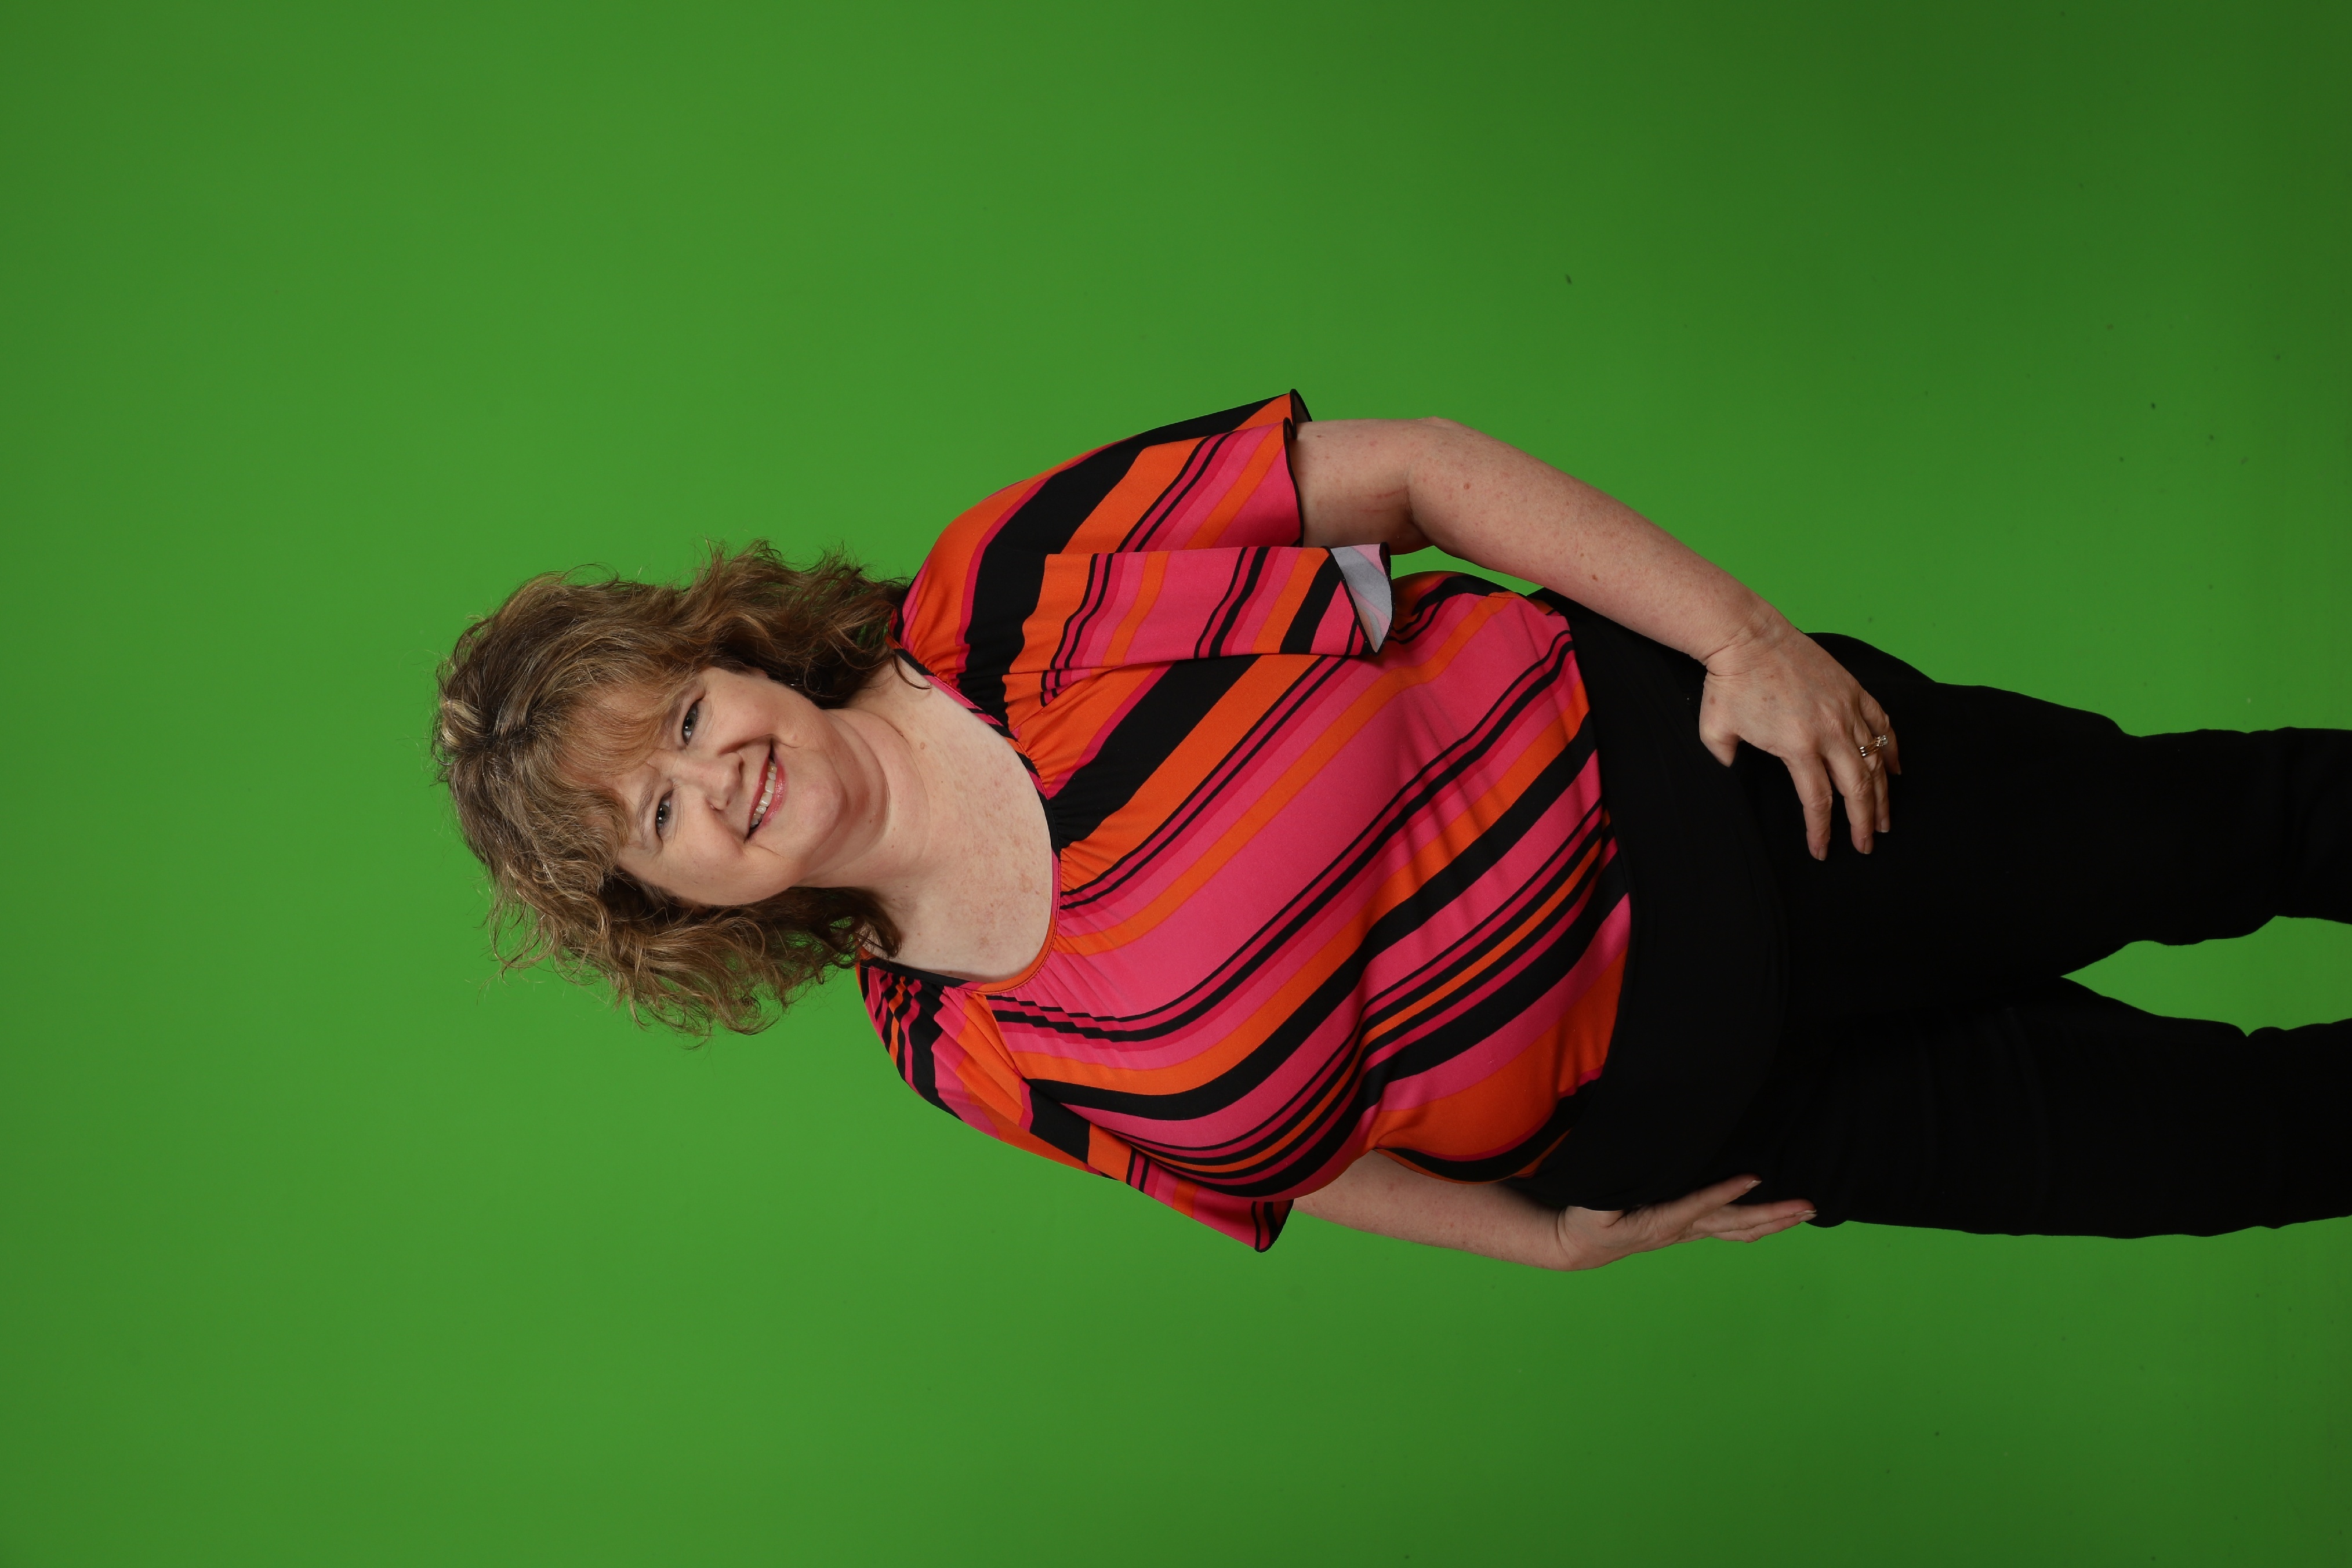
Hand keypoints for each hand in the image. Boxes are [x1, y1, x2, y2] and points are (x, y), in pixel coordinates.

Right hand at [1551, 1175, 1814, 1270]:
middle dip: (1772, 1215)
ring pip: (1738, 1229)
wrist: (1579, 1245)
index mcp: (1659, 1221)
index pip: (1698, 1206)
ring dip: (1773, 1222)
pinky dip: (1755, 1226)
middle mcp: (1681, 1230)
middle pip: (1734, 1223)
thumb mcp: (1593, 1205)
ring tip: (1804, 1212)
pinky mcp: (1686, 1229)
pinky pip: (1728, 1229)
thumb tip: (1636, 1171)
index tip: (1753, 1178)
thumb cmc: (1586, 1219)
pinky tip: (1773, 1223)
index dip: (1725, 1193)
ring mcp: (1687, 1232)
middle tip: (1806, 1206)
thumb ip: (1613, 1193)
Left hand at [1698, 610, 1899, 859]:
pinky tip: (1895, 770)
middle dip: (1864, 822)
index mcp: (1797, 746)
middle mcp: (1830, 730)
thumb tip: (1732, 772)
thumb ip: (1725, 760)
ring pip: (1876, 760)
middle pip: (1857, 788)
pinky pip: (1882, 724)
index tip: (1821, 851)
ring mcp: (1846, 709)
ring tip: (1884, 819)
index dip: (1821, 830)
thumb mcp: (1715, 731)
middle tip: (1866, 846)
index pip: (1818, 800)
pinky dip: (1892, 749)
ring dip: (1882, 794)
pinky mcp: (1853, 690)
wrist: (1747, 635)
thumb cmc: (1728, 683)